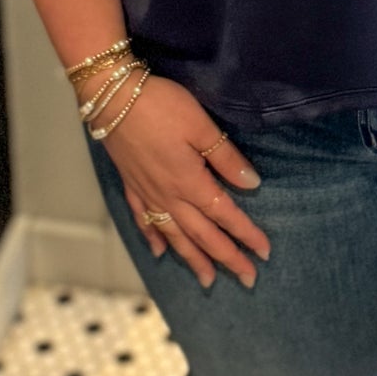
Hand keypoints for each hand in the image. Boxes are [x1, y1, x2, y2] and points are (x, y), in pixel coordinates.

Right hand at [101, 74, 270, 289]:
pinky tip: (158, 252)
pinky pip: (143, 219)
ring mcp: (147, 192)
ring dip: (192, 259)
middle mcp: (168, 195)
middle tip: (248, 279)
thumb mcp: (201, 126)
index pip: (225, 214)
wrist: (111, 95)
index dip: (246, 235)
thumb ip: (226, 158)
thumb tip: (252, 185)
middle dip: (226, 258)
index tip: (265, 253)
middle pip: (202, 234)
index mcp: (189, 182)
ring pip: (173, 235)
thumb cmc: (161, 105)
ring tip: (208, 279)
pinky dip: (152, 238)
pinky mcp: (130, 184)